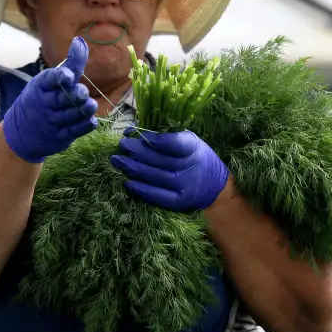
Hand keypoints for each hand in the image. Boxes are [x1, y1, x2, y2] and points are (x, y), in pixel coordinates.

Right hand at [3, 36, 97, 162]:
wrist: (21, 132)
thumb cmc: (41, 98)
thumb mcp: (49, 80)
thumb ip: (70, 63)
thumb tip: (80, 41)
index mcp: (41, 86)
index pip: (49, 79)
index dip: (59, 77)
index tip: (68, 76)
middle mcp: (45, 104)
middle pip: (62, 98)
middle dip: (75, 94)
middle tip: (82, 92)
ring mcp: (51, 121)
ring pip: (71, 115)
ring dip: (83, 110)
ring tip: (90, 105)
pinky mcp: (60, 136)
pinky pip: (74, 131)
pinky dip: (84, 125)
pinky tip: (91, 120)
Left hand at [110, 129, 228, 211]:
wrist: (213, 184)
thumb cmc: (193, 156)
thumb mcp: (188, 139)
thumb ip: (166, 135)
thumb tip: (136, 131)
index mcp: (192, 147)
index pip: (174, 142)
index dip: (153, 138)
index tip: (135, 133)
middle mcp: (189, 166)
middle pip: (159, 159)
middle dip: (136, 151)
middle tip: (122, 145)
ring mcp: (184, 185)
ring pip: (154, 176)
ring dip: (133, 168)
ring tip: (117, 160)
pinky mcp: (179, 201)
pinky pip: (157, 196)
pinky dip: (141, 189)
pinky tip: (128, 182)